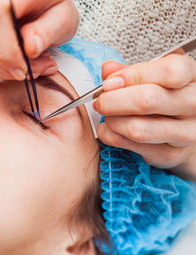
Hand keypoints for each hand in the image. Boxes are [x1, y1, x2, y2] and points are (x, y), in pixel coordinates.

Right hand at [0, 0, 78, 79]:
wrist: (38, 1)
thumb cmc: (53, 4)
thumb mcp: (63, 16)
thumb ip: (48, 31)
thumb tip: (30, 49)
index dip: (7, 51)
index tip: (26, 71)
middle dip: (6, 66)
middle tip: (35, 71)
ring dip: (3, 66)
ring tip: (32, 63)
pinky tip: (17, 57)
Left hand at [94, 53, 195, 179]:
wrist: (181, 127)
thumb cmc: (163, 96)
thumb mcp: (150, 75)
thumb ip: (128, 71)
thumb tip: (108, 69)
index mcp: (190, 75)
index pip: (169, 72)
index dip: (132, 76)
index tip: (110, 82)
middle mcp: (194, 103)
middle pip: (148, 100)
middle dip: (112, 101)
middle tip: (100, 101)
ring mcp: (186, 131)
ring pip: (137, 128)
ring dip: (112, 121)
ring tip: (106, 116)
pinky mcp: (172, 154)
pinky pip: (132, 145)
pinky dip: (111, 137)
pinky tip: (109, 130)